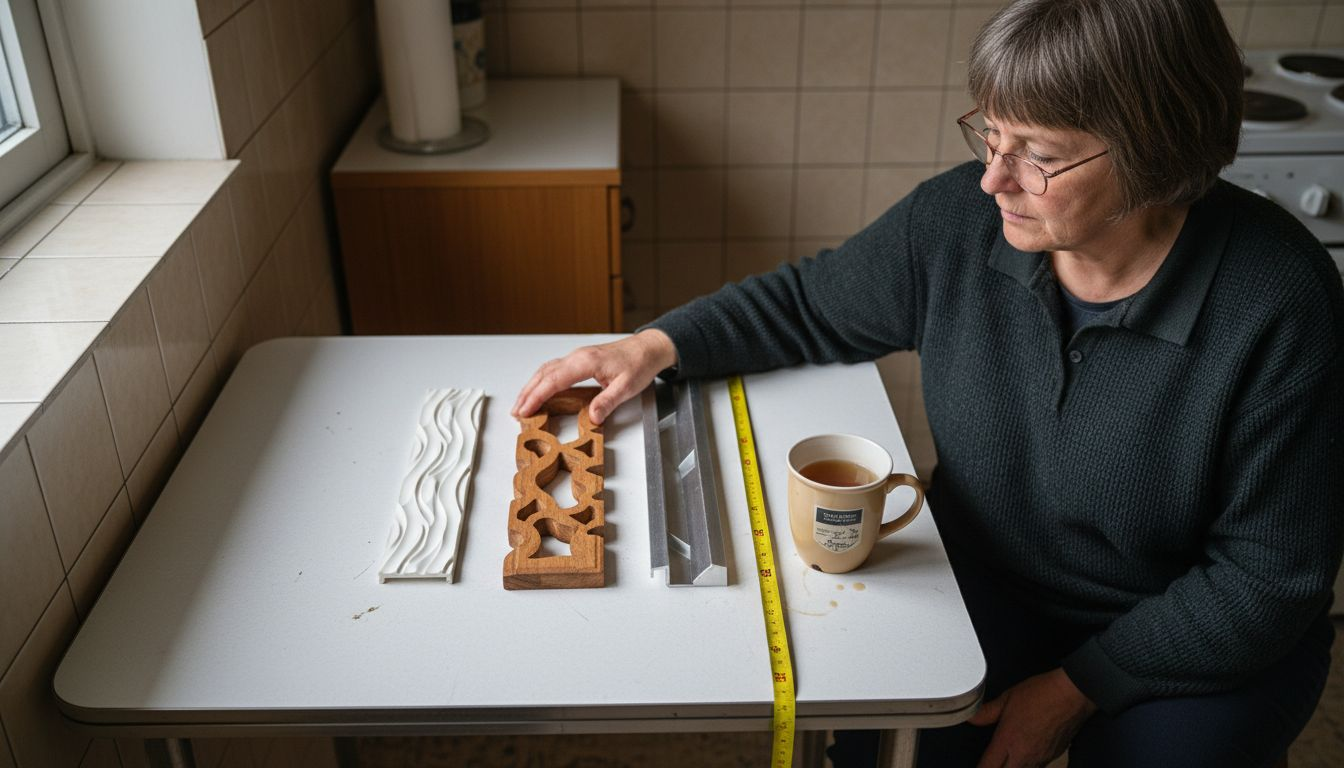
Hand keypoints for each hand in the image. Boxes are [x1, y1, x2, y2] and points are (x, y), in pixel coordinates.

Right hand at [511, 329, 677, 424]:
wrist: (647, 348)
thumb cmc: (639, 364)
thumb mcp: (627, 387)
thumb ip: (607, 402)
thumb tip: (592, 417)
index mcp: (586, 362)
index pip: (553, 380)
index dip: (536, 396)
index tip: (525, 410)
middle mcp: (577, 357)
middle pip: (544, 374)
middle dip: (527, 393)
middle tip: (515, 411)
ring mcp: (577, 357)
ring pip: (546, 370)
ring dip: (531, 387)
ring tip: (521, 404)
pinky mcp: (579, 360)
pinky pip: (554, 369)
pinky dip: (541, 381)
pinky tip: (538, 389)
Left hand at [967, 668, 1096, 767]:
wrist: (1072, 694)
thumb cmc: (1041, 694)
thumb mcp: (1007, 698)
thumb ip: (986, 712)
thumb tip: (971, 718)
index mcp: (1008, 741)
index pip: (988, 767)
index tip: (979, 764)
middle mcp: (1024, 755)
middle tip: (993, 761)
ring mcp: (1040, 758)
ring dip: (1012, 767)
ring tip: (1007, 758)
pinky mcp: (1053, 756)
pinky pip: (1037, 767)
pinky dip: (1028, 764)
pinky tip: (1025, 753)